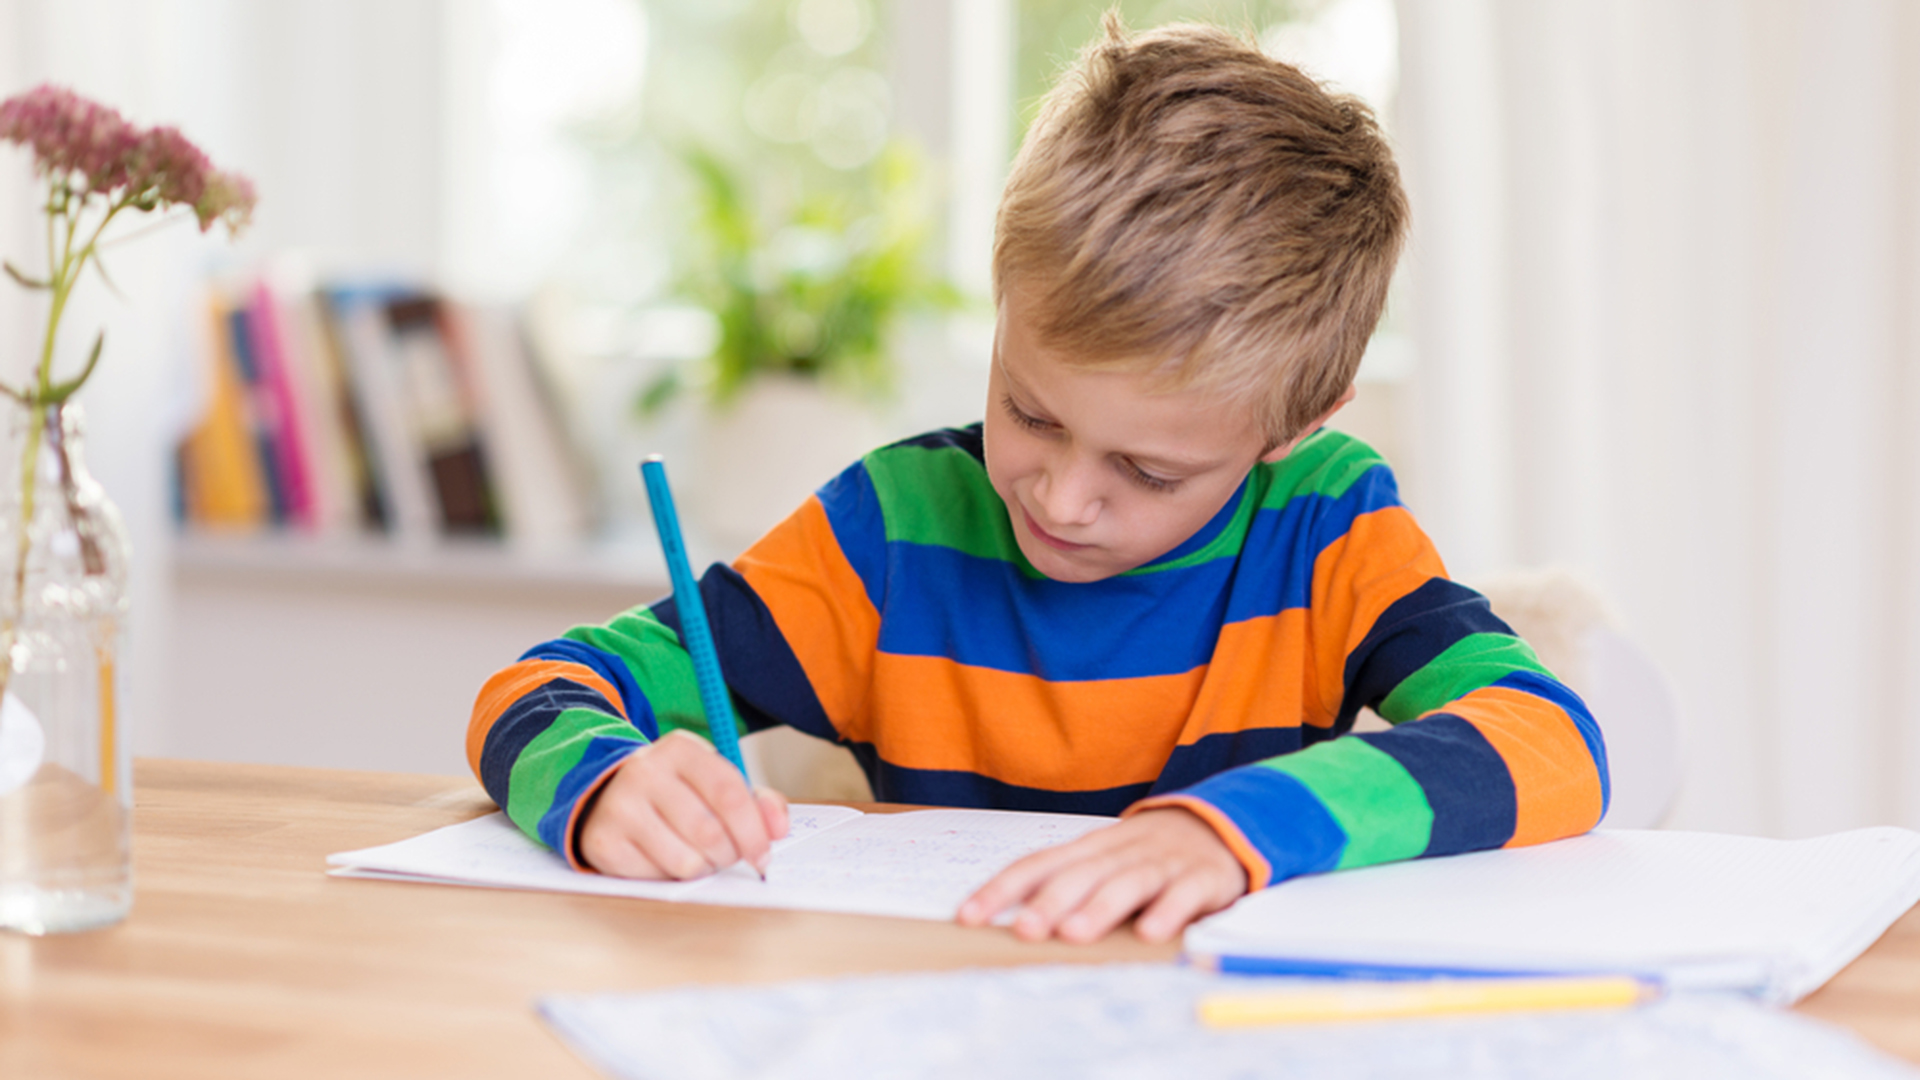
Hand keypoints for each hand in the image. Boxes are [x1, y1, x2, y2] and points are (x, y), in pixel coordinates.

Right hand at [577, 729, 788, 879]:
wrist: (608, 798)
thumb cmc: (676, 793)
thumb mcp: (714, 783)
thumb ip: (756, 801)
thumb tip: (778, 828)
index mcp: (681, 749)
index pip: (729, 792)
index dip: (754, 831)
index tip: (763, 854)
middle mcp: (645, 771)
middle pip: (710, 832)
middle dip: (730, 855)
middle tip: (728, 856)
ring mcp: (620, 806)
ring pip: (686, 860)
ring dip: (702, 868)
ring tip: (697, 855)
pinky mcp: (604, 841)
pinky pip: (656, 877)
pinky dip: (670, 877)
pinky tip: (665, 858)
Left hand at [955, 807, 1248, 943]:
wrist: (1217, 826)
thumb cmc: (1143, 856)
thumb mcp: (1102, 862)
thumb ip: (1063, 885)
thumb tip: (1007, 922)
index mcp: (1088, 849)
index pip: (1037, 864)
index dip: (1002, 889)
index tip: (969, 917)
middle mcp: (1119, 852)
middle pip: (1080, 873)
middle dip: (1050, 901)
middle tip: (1025, 929)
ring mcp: (1161, 863)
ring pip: (1127, 882)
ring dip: (1099, 907)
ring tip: (1074, 934)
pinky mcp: (1201, 878)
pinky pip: (1183, 894)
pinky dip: (1168, 912)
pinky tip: (1151, 934)